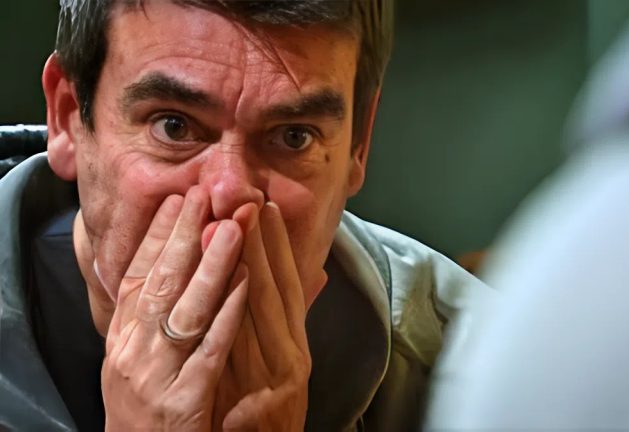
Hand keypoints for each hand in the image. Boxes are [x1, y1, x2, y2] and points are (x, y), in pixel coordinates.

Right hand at [100, 187, 248, 430]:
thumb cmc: (146, 412)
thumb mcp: (137, 362)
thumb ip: (152, 321)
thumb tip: (167, 273)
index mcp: (121, 341)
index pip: (137, 277)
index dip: (156, 237)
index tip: (177, 200)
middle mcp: (132, 353)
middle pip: (160, 283)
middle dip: (183, 236)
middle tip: (204, 195)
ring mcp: (156, 376)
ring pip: (185, 309)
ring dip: (211, 264)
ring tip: (232, 227)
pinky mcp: (182, 400)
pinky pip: (209, 350)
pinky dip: (227, 314)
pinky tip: (245, 283)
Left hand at [214, 202, 311, 430]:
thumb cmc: (266, 420)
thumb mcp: (280, 370)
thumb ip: (281, 326)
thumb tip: (300, 282)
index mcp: (293, 346)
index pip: (287, 286)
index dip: (278, 246)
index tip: (267, 208)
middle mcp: (292, 355)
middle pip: (277, 289)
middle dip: (263, 241)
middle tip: (251, 198)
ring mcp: (279, 375)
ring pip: (265, 309)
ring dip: (252, 262)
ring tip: (234, 222)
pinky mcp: (266, 398)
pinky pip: (248, 348)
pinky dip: (243, 312)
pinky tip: (238, 281)